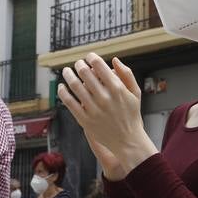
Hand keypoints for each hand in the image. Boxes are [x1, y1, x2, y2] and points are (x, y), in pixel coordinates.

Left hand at [58, 54, 149, 177]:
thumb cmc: (131, 115)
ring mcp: (94, 109)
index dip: (91, 57)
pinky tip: (62, 87)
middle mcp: (104, 98)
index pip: (99, 66)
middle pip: (85, 73)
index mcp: (117, 89)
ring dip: (68, 75)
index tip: (89, 57)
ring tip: (67, 71)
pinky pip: (69, 102)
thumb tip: (115, 60)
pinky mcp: (85, 120)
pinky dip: (63, 92)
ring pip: (75, 86)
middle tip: (78, 63)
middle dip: (79, 64)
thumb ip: (127, 74)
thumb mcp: (136, 93)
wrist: (128, 140)